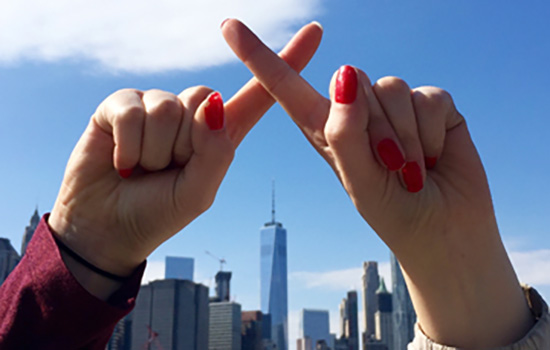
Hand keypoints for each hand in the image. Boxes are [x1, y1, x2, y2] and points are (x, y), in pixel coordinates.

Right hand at [48, 21, 322, 279]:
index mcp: (221, 135)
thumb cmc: (158, 213)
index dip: (286, 63)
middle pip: (206, 98)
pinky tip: (122, 163)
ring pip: (170, 109)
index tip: (317, 32)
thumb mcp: (198, 192)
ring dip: (155, 152)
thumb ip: (215, 151)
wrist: (108, 229)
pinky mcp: (122, 104)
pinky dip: (128, 147)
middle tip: (166, 171)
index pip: (258, 95)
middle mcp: (192, 114)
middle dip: (184, 146)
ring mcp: (156, 105)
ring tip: (143, 170)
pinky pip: (134, 111)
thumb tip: (216, 100)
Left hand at [222, 19, 533, 346]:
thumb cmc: (394, 213)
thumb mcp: (359, 182)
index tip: (227, 25)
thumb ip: (347, 132)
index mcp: (326, 130)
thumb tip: (343, 75)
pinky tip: (433, 157)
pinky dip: (430, 132)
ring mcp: (393, 107)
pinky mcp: (429, 106)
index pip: (286, 87)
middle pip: (352, 79)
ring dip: (404, 134)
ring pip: (390, 86)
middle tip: (389, 166)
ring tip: (412, 168)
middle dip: (373, 126)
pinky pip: (428, 96)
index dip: (259, 56)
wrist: (444, 233)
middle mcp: (356, 112)